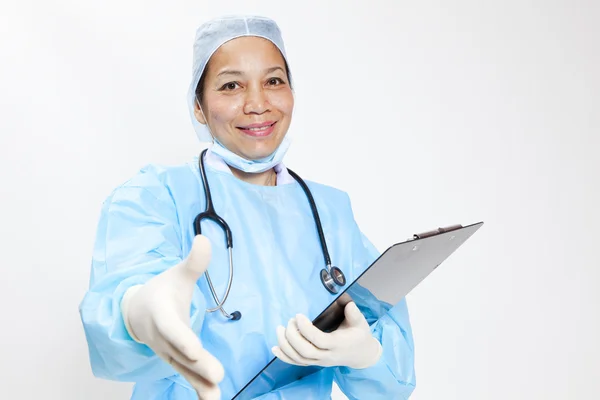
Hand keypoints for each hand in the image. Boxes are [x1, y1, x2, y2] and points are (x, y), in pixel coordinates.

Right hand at [121, 235, 223, 399]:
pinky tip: (213, 399)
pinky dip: (199, 388)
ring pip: (183, 369)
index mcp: (161, 313)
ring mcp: (167, 352)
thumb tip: (205, 238)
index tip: (194, 350)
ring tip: (216, 396)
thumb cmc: (162, 290)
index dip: (182, 338)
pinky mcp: (175, 361)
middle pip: (180, 353)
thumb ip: (194, 262)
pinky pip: (187, 375)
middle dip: (198, 365)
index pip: (171, 327)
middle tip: (218, 375)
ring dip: (199, 383)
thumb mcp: (178, 274)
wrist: (138, 311)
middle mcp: (162, 337)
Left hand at [272, 296, 381, 369]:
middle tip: (289, 321)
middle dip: (292, 336)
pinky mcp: (315, 363)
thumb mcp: (360, 323)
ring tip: (279, 329)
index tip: (299, 315)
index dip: (306, 329)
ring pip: (299, 359)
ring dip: (285, 345)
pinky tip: (275, 348)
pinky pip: (297, 363)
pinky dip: (284, 357)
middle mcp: (327, 356)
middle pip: (305, 351)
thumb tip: (348, 304)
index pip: (319, 340)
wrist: (361, 355)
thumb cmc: (359, 335)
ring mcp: (320, 362)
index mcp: (338, 344)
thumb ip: (354, 313)